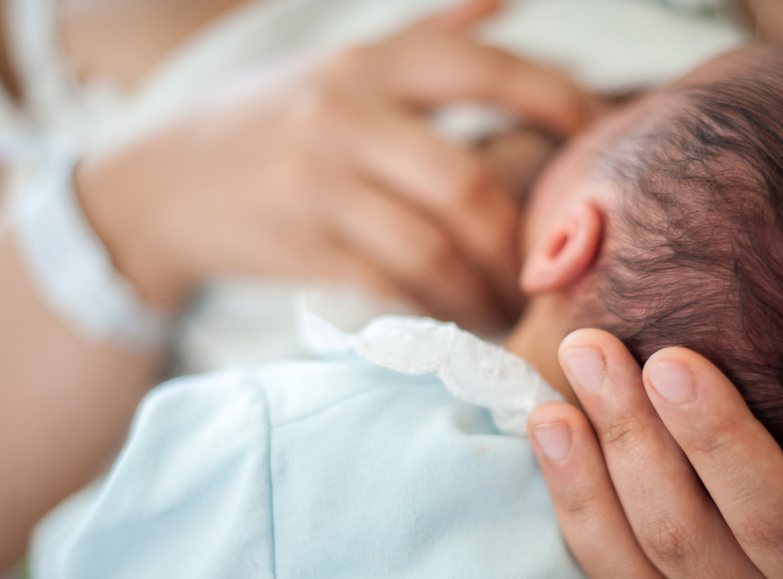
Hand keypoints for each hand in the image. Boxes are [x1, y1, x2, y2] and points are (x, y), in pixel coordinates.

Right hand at [75, 0, 599, 331]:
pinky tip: (455, 318)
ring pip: (431, 249)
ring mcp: (316, 182)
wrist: (159, 184)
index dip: (560, 105)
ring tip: (507, 308)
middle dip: (519, 242)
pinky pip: (390, 290)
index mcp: (371, 63)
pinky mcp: (296, 246)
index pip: (486, 71)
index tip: (601, 147)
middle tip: (544, 273)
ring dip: (483, 290)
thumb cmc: (269, 122)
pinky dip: (436, 310)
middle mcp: (345, 113)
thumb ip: (429, 34)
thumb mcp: (341, 62)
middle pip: (468, 184)